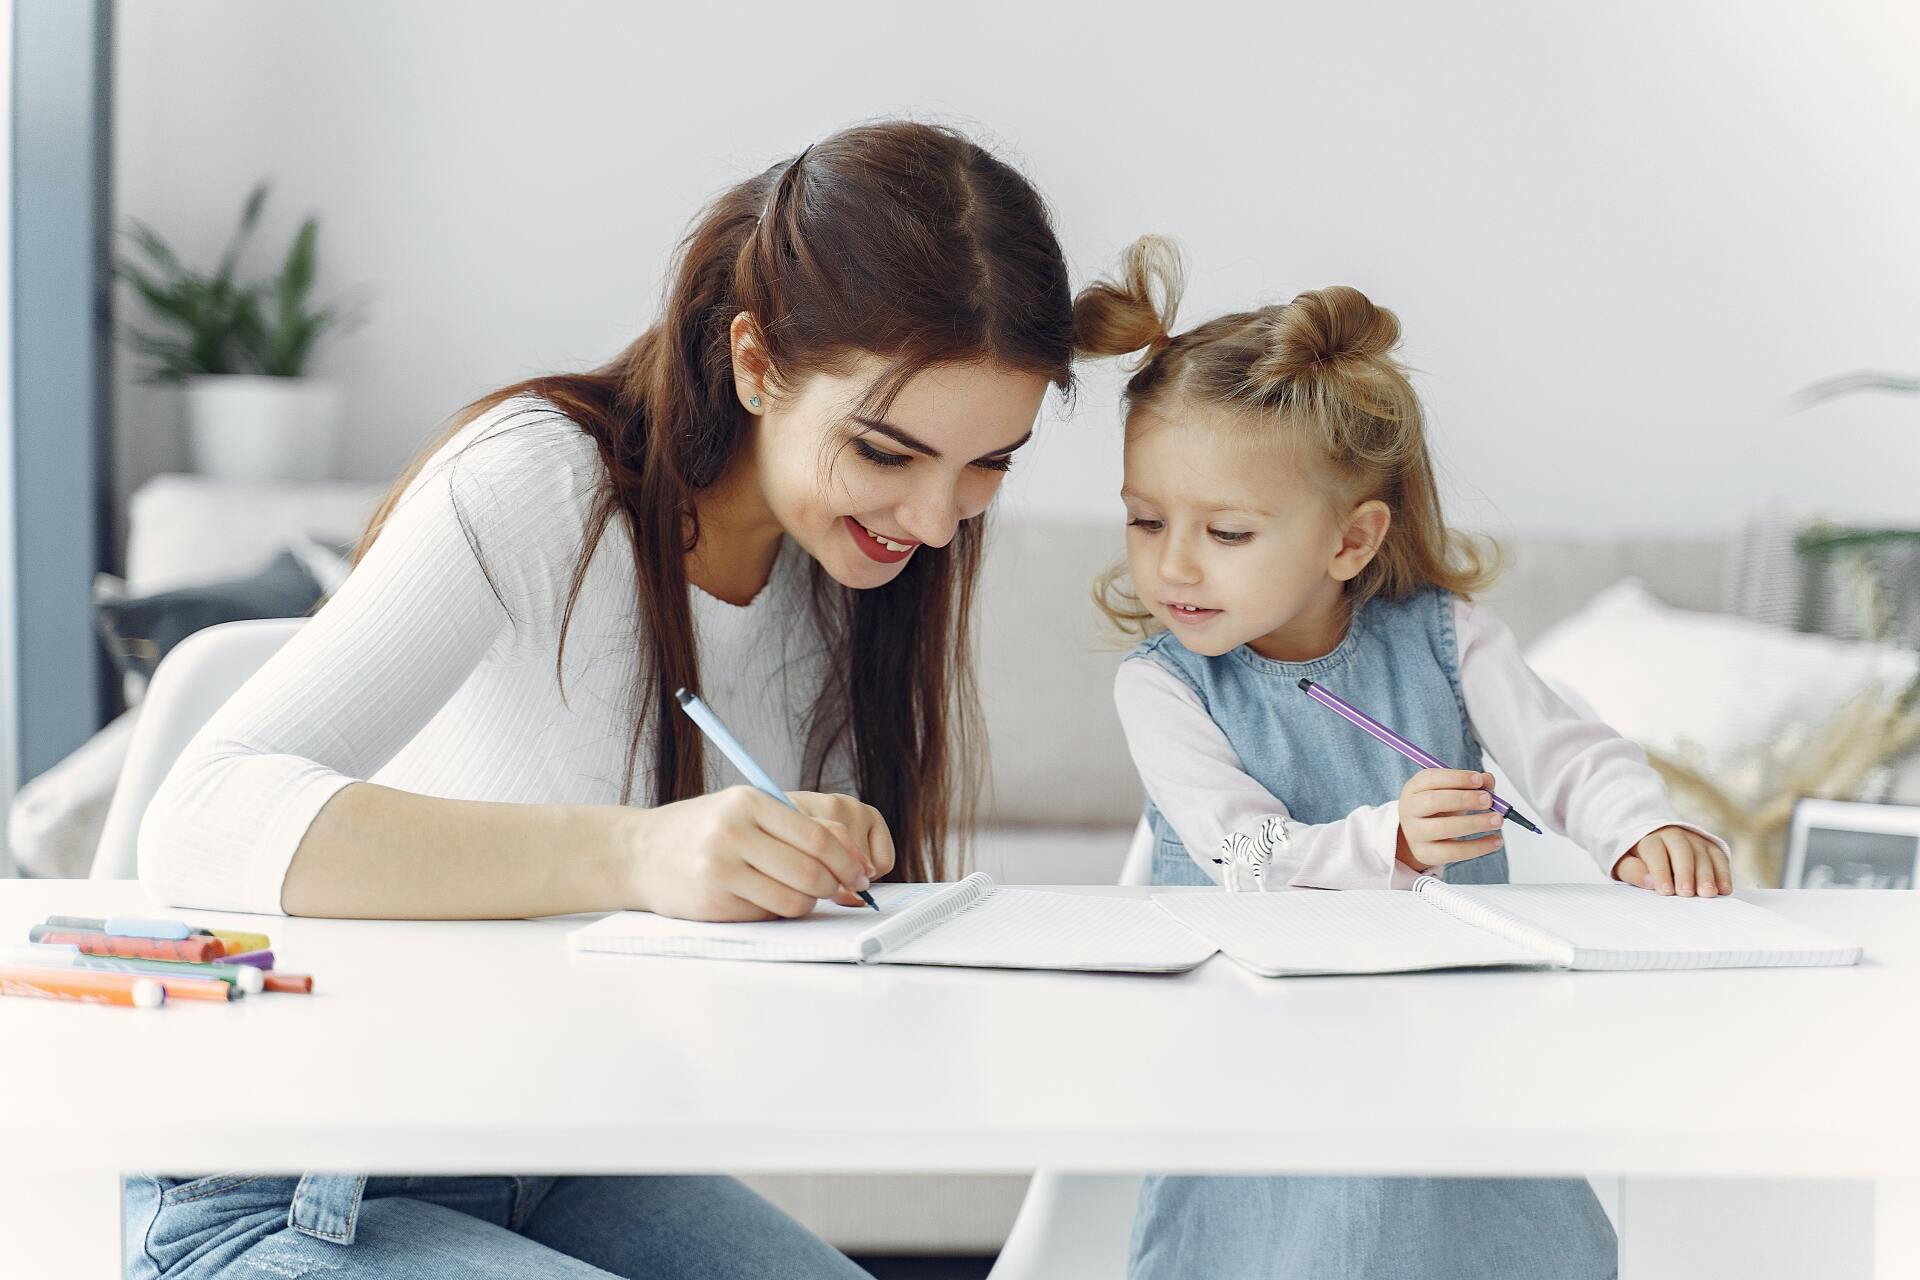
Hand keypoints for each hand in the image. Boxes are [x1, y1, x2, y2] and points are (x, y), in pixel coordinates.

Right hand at [624, 786, 877, 920]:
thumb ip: (797, 825)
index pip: (818, 836)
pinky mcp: (712, 903)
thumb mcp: (746, 810)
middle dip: (835, 886)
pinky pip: (766, 915)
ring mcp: (720, 869)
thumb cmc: (703, 829)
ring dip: (807, 903)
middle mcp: (733, 832)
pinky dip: (776, 911)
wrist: (639, 852)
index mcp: (749, 801)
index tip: (860, 874)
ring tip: (800, 894)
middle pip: (811, 871)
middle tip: (841, 890)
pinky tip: (763, 898)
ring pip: (793, 900)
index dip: (848, 861)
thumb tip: (854, 856)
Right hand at [1397, 769, 1505, 871]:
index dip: (1456, 777)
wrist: (1419, 837)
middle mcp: (1410, 809)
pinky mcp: (1426, 853)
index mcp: (1414, 788)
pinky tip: (1495, 841)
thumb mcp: (1451, 792)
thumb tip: (1488, 780)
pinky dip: (1478, 847)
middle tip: (1488, 800)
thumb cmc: (1438, 810)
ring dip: (1475, 823)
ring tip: (1497, 820)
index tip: (1479, 780)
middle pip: (1433, 801)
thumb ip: (1471, 783)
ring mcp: (1415, 833)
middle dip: (1464, 799)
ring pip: (1443, 828)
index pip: (1431, 778)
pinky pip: (1453, 852)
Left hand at [1614, 826, 1731, 896]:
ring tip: (1707, 893)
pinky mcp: (1709, 846)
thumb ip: (1633, 871)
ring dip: (1706, 875)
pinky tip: (1723, 889)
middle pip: (1681, 850)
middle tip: (1687, 893)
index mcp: (1649, 837)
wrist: (1654, 844)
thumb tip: (1650, 881)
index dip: (1660, 871)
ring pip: (1702, 854)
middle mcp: (1673, 834)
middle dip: (1685, 872)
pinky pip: (1719, 857)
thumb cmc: (1638, 860)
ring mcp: (1694, 839)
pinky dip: (1723, 873)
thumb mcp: (1626, 864)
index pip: (1655, 851)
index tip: (1665, 890)